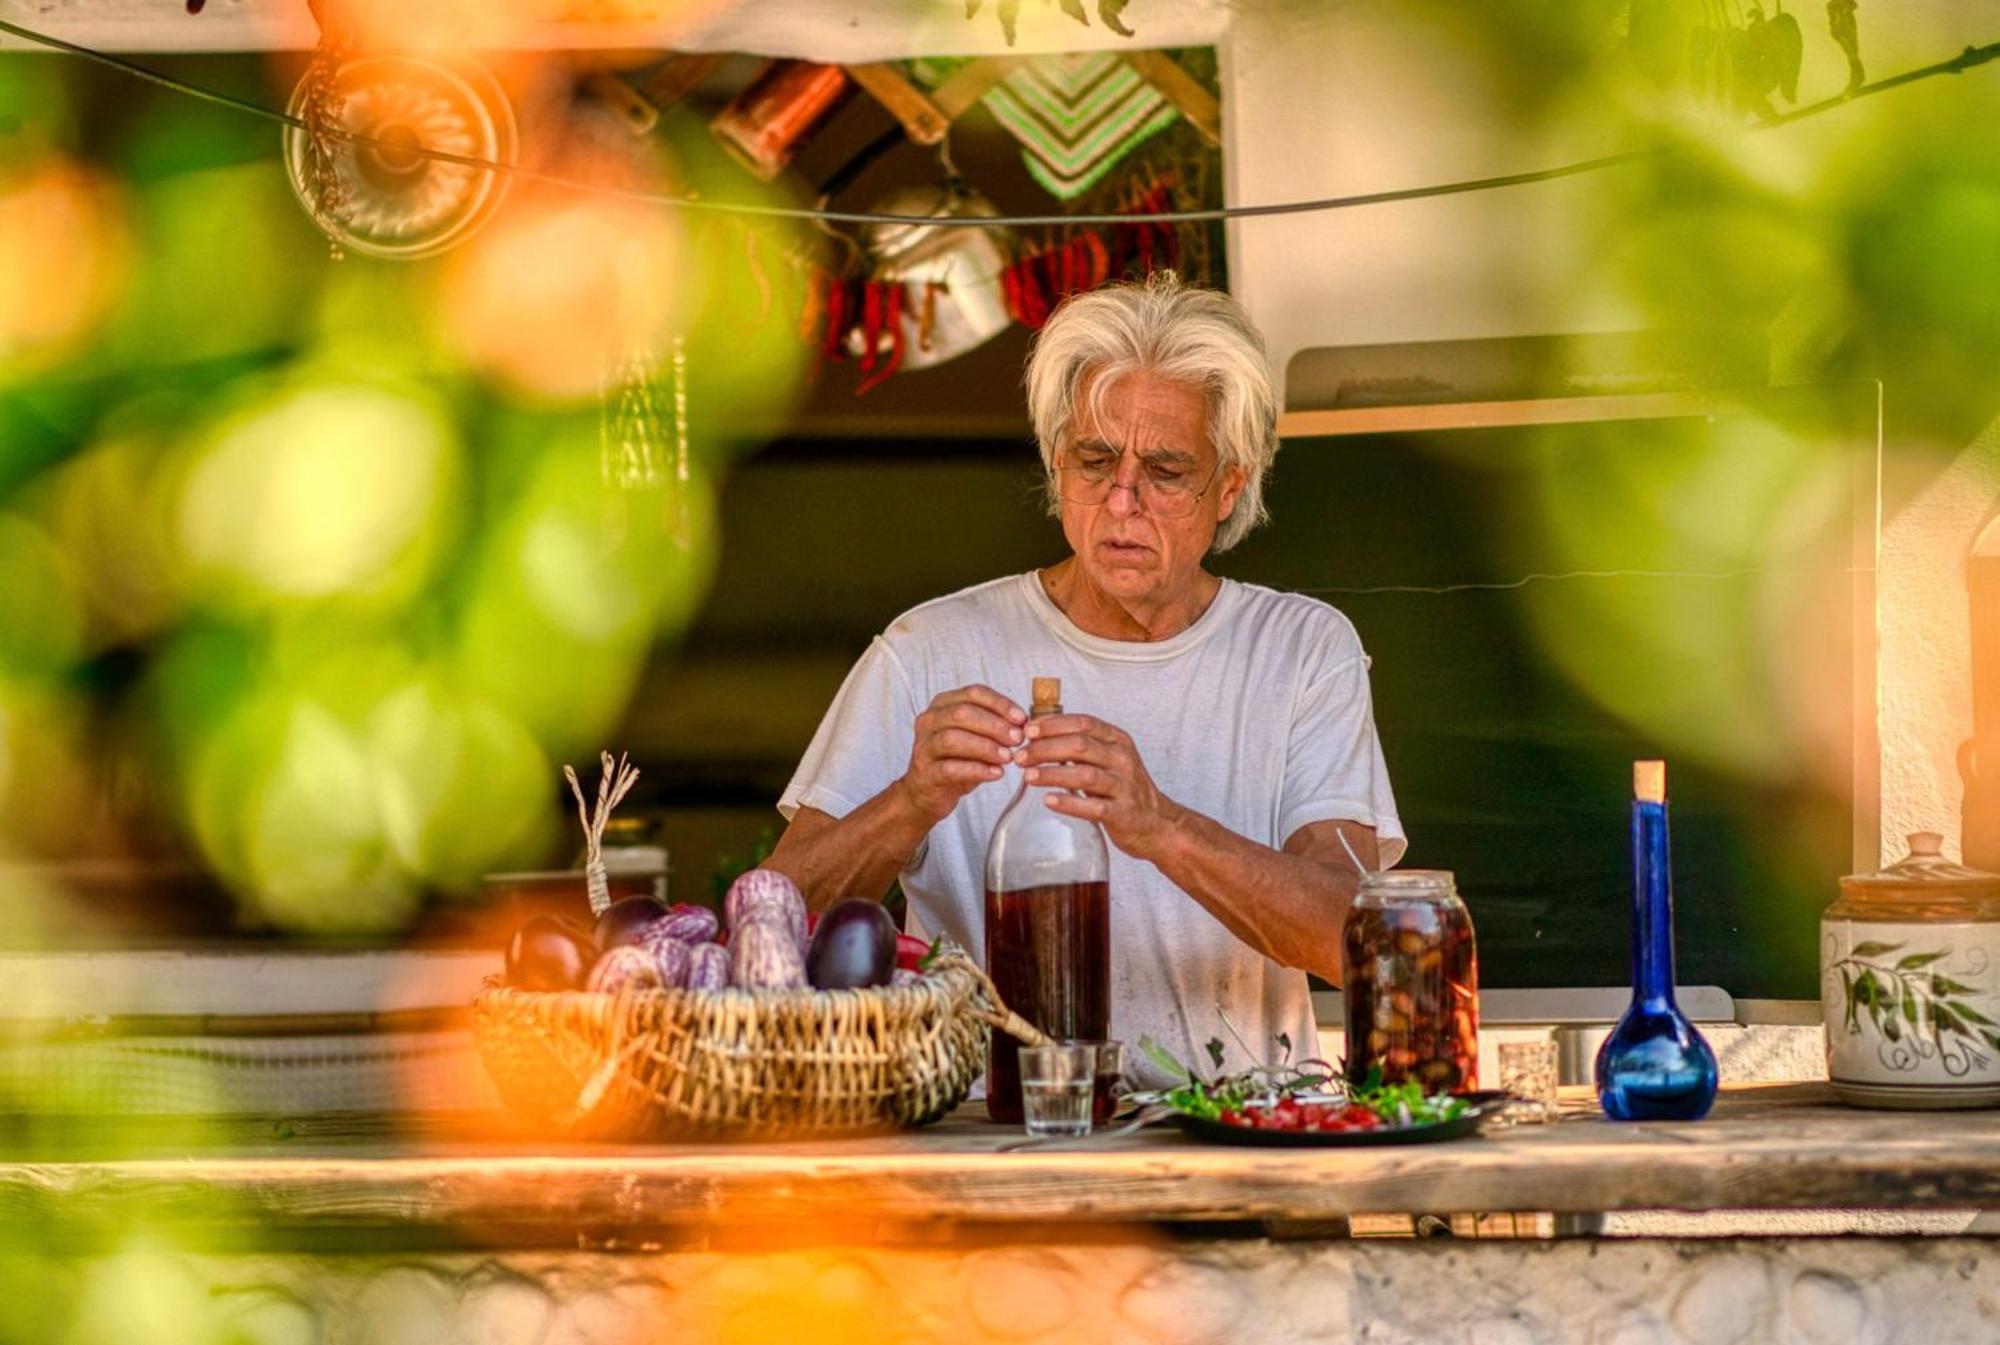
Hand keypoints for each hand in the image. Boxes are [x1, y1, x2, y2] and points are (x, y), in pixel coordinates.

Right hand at [896, 684, 1026, 824]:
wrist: (928, 792)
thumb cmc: (956, 760)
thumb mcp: (975, 736)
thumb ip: (995, 726)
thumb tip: (1024, 724)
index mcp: (942, 705)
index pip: (973, 693)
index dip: (1000, 704)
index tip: (1022, 719)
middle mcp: (929, 721)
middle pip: (962, 714)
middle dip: (994, 725)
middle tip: (1018, 738)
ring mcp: (924, 747)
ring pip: (952, 739)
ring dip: (985, 747)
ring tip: (1008, 757)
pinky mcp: (925, 772)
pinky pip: (950, 768)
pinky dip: (976, 770)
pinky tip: (996, 773)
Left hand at [1016, 714, 1182, 859]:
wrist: (1157, 823)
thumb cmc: (1124, 788)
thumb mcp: (1109, 758)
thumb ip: (1080, 747)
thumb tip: (1036, 735)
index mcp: (1118, 741)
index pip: (1083, 723)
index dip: (1053, 724)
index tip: (1027, 730)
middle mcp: (1123, 760)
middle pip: (1080, 745)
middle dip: (1045, 749)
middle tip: (1020, 756)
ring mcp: (1125, 787)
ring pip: (1085, 775)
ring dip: (1052, 774)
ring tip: (1028, 776)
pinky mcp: (1123, 814)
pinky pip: (1093, 807)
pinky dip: (1069, 803)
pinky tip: (1049, 801)